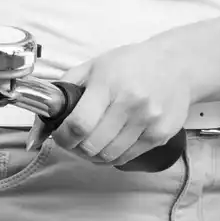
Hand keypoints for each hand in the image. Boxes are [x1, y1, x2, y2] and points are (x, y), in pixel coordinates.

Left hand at [50, 39, 195, 166]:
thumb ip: (67, 86)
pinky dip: (113, 156)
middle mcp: (130, 104)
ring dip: (93, 155)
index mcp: (108, 84)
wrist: (175, 65)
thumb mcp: (94, 65)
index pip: (80, 123)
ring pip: (110, 156)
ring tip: (89, 145)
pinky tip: (108, 145)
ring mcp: (148, 122)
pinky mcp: (160, 135)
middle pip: (93, 145)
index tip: (59, 136)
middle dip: (75, 148)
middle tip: (72, 142)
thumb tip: (44, 111)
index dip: (64, 136)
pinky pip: (128, 156)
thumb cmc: (131, 64)